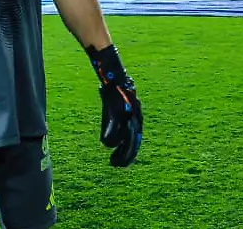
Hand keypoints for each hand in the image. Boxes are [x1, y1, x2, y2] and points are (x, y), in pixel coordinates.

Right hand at [87, 44, 142, 166]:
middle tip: (119, 166)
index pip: (136, 138)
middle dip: (127, 155)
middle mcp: (134, 118)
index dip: (130, 151)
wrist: (114, 76)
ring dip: (120, 151)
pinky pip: (115, 129)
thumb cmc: (115, 92)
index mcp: (136, 118)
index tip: (124, 162)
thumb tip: (110, 134)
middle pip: (133, 141)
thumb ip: (115, 121)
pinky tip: (106, 146)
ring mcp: (127, 115)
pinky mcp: (118, 112)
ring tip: (113, 161)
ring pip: (126, 139)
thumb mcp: (116, 108)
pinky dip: (111, 139)